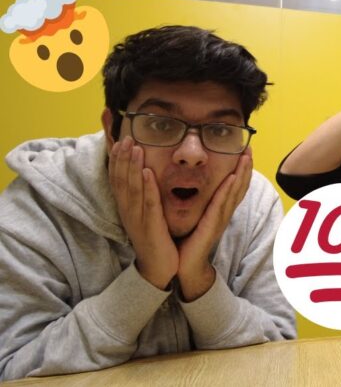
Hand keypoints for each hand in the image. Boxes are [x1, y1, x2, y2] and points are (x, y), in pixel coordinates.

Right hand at [108, 136, 177, 289]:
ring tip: (135, 147)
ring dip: (132, 167)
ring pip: (132, 189)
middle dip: (122, 157)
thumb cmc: (154, 237)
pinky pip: (148, 205)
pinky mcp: (151, 227)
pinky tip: (148, 173)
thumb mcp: (146, 213)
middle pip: (121, 180)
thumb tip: (142, 173)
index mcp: (127, 207)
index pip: (117, 178)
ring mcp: (137, 219)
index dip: (116, 159)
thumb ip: (143, 194)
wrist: (159, 268)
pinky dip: (147, 188)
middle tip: (126, 136)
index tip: (120, 138)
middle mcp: (128, 211)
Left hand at [176, 147, 253, 300]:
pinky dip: (227, 191)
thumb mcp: (195, 216)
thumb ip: (199, 202)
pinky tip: (232, 178)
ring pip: (235, 193)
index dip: (242, 169)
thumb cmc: (188, 241)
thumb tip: (194, 184)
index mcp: (219, 210)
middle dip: (246, 167)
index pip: (234, 186)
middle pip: (240, 186)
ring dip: (242, 174)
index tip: (244, 151)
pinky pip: (221, 205)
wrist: (184, 266)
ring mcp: (220, 220)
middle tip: (250, 148)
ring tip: (246, 157)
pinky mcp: (212, 226)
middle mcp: (223, 213)